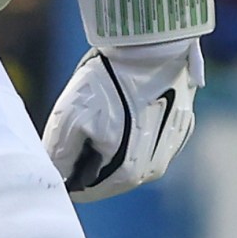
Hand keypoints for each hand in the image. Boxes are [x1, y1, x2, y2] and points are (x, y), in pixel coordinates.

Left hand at [42, 38, 202, 200]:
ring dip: (111, 143)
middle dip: (88, 157)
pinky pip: (148, 137)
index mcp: (127, 174)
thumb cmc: (107, 83)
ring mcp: (169, 148)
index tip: (59, 148)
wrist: (149, 47)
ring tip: (102, 110)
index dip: (67, 173)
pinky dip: (132, 129)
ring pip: (128, 157)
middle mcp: (153, 169)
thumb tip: (57, 176)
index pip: (86, 190)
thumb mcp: (69, 118)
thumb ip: (59, 155)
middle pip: (108, 175)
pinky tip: (124, 104)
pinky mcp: (179, 125)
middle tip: (79, 124)